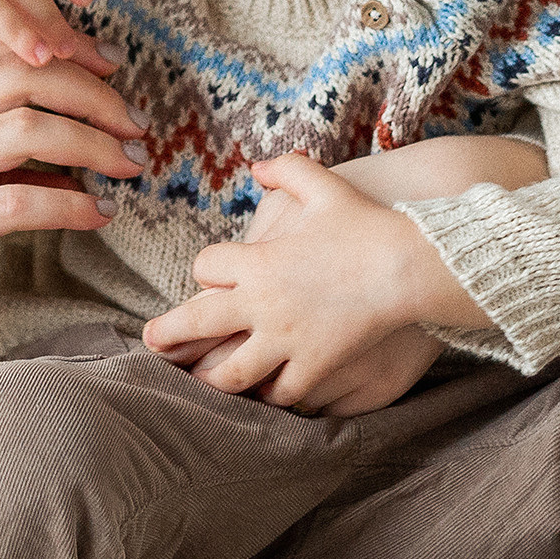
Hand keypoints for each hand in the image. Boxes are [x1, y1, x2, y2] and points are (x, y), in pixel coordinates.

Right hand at [0, 36, 148, 352]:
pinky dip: (69, 205)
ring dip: (92, 145)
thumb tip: (73, 151)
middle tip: (136, 121)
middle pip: (23, 74)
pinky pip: (16, 203)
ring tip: (129, 165)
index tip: (114, 64)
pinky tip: (98, 214)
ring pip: (25, 129)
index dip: (67, 47)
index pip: (3, 45)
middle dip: (94, 93)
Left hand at [142, 153, 481, 411]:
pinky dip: (272, 394)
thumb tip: (257, 164)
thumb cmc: (366, 224)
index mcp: (257, 261)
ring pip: (234, 373)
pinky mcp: (316, 365)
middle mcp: (262, 304)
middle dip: (169, 333)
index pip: (205, 268)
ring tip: (200, 384)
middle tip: (150, 342)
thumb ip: (286, 169)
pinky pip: (283, 391)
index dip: (206, 270)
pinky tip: (267, 392)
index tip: (212, 274)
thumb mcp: (323, 185)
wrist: (409, 265)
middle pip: (198, 323)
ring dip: (214, 379)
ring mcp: (287, 340)